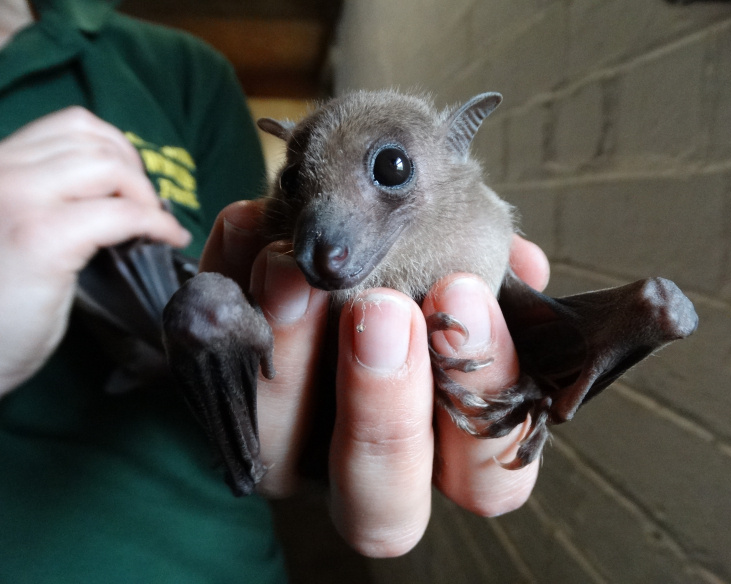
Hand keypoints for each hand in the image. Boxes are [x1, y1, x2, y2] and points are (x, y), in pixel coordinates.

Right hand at [0, 107, 190, 415]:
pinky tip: (167, 239)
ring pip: (109, 166)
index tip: (132, 187)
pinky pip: (123, 213)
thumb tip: (116, 192)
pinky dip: (157, 222)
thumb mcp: (8, 232)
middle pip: (93, 139)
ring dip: (145, 194)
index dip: (116, 150)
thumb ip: (45, 201)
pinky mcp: (41, 237)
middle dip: (135, 172)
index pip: (70, 126)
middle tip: (149, 209)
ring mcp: (16, 199)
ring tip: (154, 225)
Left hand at [200, 199, 549, 556]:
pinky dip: (224, 294)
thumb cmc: (412, 283)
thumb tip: (521, 265)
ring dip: (287, 357)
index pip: (486, 480)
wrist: (326, 255)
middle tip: (382, 310)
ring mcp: (287, 450)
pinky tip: (246, 227)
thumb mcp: (457, 278)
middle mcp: (363, 468)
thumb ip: (492, 278)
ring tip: (291, 269)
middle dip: (383, 411)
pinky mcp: (224, 404)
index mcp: (441, 449)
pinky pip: (209, 370)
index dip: (483, 395)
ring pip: (276, 451)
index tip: (467, 295)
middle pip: (380, 504)